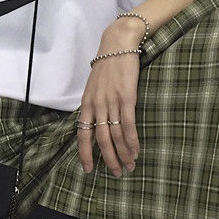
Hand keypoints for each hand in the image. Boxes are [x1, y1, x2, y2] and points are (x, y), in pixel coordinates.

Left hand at [77, 41, 140, 177]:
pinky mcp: (126, 97)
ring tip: (129, 166)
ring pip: (115, 135)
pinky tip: (136, 150)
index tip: (88, 169)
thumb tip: (96, 123)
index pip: (82, 134)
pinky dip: (132, 140)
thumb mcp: (94, 87)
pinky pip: (128, 124)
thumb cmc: (107, 66)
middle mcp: (97, 105)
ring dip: (123, 154)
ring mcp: (111, 102)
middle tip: (116, 173)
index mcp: (87, 103)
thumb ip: (94, 105)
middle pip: (100, 139)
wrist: (117, 44)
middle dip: (108, 159)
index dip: (85, 153)